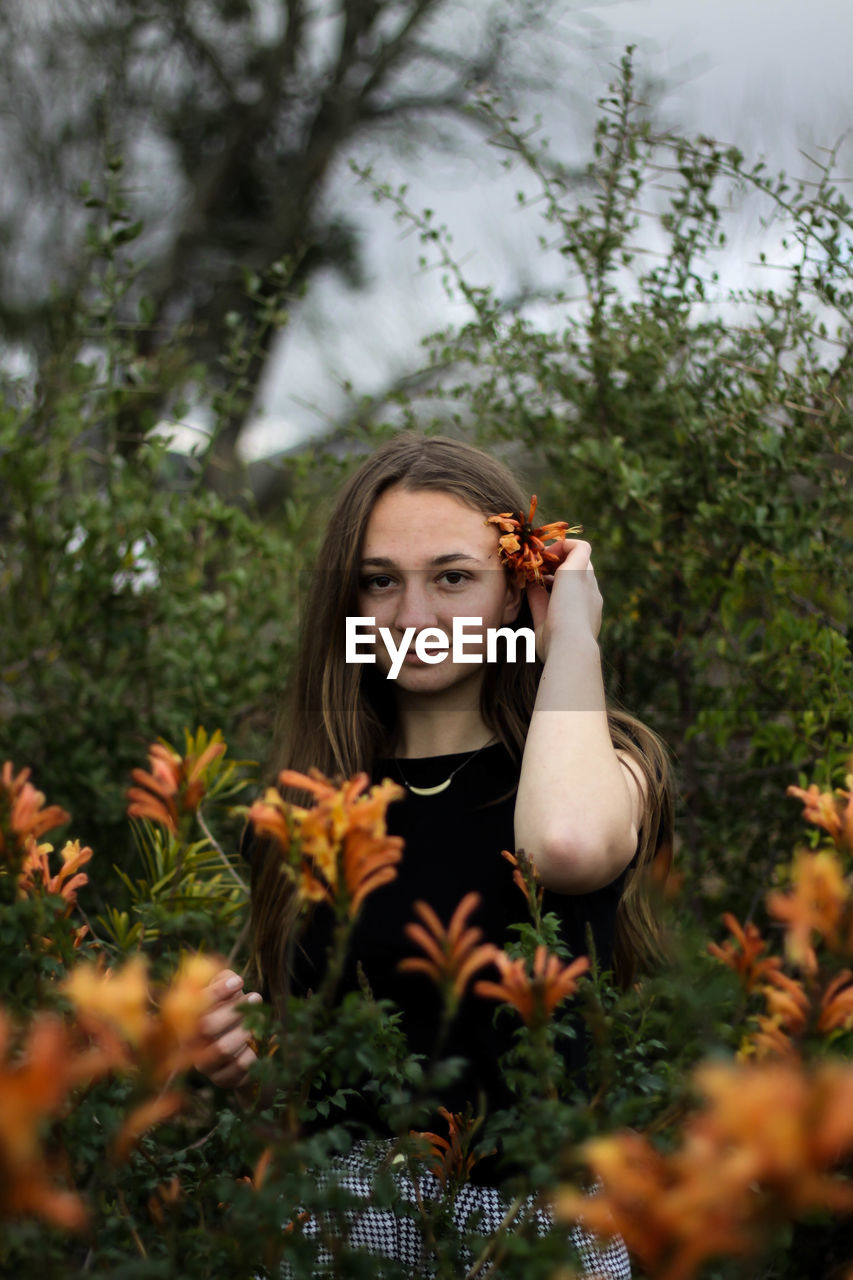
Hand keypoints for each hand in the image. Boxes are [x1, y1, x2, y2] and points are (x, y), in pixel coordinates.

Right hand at [194, 968, 262, 1091]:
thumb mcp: (224, 991)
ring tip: (260, 1017)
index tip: (239, 981)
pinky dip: (255, 1050)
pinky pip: (241, 1066)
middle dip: (234, 1010)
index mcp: (185, 1019)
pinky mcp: (223, 1079)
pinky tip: (261, 1038)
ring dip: (246, 1029)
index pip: (193, 1004)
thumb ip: (224, 980)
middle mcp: (189, 1045)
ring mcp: (205, 1065)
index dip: (216, 992)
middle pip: (207, 1026)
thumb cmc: (228, 1010)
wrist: (237, 1047)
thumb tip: (233, 980)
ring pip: (223, 1048)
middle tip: (256, 997)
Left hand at [525, 538, 602, 663]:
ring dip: (560, 554)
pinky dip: (562, 544)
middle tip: (538, 569)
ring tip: (540, 560)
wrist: (570, 647)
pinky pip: (579, 546)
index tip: (539, 583)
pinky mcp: (579, 571)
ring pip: (580, 556)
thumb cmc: (556, 646)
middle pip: (580, 569)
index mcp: (585, 610)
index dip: (557, 581)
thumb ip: (538, 603)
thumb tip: (530, 584)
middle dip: (560, 564)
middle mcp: (590, 594)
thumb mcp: (543, 623)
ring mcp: (587, 581)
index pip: (576, 588)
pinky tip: (544, 554)